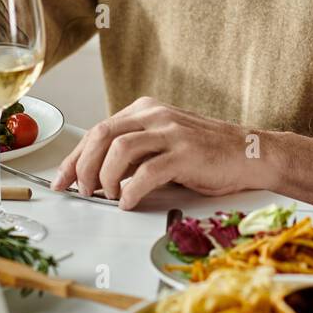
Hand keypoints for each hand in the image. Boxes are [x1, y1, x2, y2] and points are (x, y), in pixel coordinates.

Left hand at [52, 97, 268, 209]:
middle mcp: (156, 115)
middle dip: (82, 166)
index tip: (62, 179)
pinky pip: (148, 172)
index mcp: (147, 110)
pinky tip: (128, 202)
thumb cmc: (207, 153)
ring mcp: (172, 132)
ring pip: (120, 150)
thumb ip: (134, 153)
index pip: (98, 130)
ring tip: (108, 195)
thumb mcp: (164, 143)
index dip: (75, 157)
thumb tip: (97, 175)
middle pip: (102, 135)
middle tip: (80, 190)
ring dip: (106, 177)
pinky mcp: (186, 153)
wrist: (250, 153)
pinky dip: (131, 190)